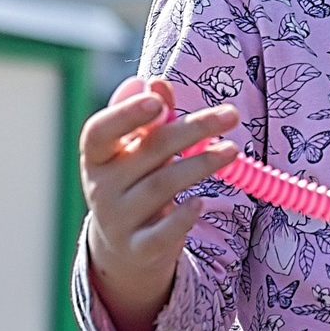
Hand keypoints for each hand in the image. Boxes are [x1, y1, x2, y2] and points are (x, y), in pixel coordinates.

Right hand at [80, 76, 239, 330]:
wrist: (124, 248)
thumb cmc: (135, 182)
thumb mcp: (136, 151)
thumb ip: (149, 117)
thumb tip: (156, 82)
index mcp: (97, 157)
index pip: (99, 132)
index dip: (125, 115)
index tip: (158, 102)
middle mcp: (100, 187)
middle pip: (148, 152)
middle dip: (192, 130)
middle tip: (231, 114)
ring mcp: (117, 220)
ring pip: (162, 186)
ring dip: (200, 164)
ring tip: (232, 150)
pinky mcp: (138, 248)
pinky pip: (161, 233)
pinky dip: (182, 217)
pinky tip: (202, 201)